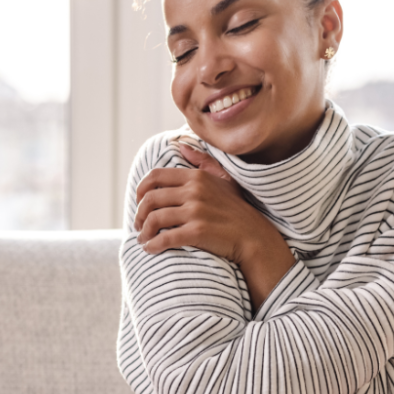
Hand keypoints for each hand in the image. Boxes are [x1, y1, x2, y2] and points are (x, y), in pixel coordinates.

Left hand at [134, 144, 295, 309]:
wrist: (254, 237)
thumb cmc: (237, 210)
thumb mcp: (223, 179)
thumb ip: (202, 162)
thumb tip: (182, 144)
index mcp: (196, 177)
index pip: (155, 176)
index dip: (140, 190)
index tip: (139, 202)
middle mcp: (194, 191)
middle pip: (150, 199)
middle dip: (139, 214)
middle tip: (139, 225)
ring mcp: (196, 211)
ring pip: (154, 219)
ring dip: (143, 231)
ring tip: (143, 239)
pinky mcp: (197, 231)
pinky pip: (165, 238)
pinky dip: (152, 245)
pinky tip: (150, 249)